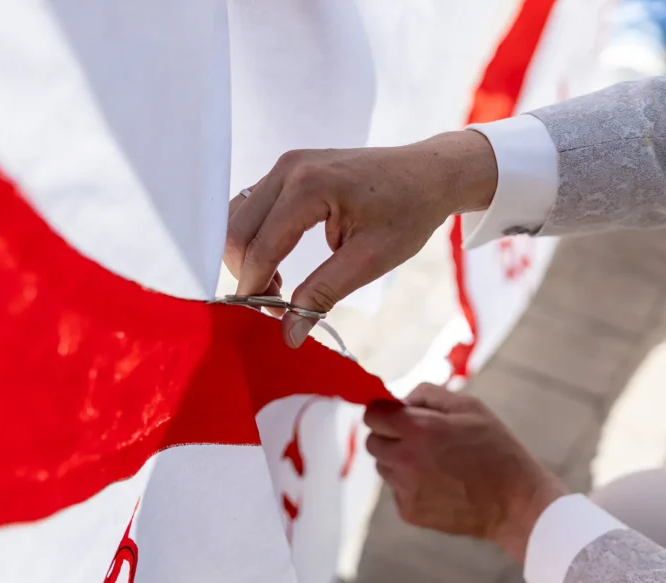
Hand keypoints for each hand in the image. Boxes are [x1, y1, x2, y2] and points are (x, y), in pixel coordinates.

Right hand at [225, 130, 497, 346]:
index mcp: (308, 187)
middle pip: (236, 231)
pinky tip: (278, 261)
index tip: (268, 318)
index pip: (260, 247)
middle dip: (246, 274)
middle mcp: (288, 169)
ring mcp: (286, 165)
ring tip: (278, 285)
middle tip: (274, 304)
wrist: (429, 174)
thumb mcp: (370, 261)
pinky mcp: (288, 169)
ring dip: (247, 257)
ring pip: (237, 219)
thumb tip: (288, 334)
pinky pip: (252, 207)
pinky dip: (254, 239)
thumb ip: (322, 295)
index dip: (255, 289)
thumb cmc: (408, 213)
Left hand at [364, 383, 567, 562]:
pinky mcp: (409, 512)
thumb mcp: (470, 407)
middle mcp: (404, 459)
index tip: (397, 416)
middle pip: (373, 442)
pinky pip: (397, 491)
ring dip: (399, 462)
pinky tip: (440, 485)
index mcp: (417, 429)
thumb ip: (427, 395)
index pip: (372, 415)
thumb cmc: (496, 450)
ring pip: (384, 467)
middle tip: (419, 440)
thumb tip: (401, 400)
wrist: (515, 504)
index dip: (384, 413)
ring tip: (435, 464)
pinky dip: (411, 486)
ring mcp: (405, 489)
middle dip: (390, 437)